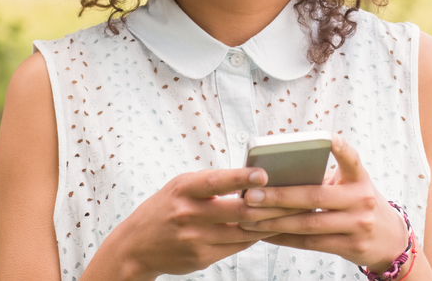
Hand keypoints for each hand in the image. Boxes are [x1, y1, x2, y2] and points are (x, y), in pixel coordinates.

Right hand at [95, 167, 302, 280]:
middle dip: (269, 204)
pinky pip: (236, 246)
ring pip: (242, 231)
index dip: (241, 178)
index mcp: (184, 188)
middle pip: (237, 210)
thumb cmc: (165, 207)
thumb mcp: (181, 187)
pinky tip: (269, 229)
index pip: (216, 181)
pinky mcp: (202, 257)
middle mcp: (189, 213)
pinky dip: (253, 236)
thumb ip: (210, 184)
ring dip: (268, 222)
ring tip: (292, 213)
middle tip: (296, 197)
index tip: (264, 173)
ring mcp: (195, 238)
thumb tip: (252, 180)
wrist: (136, 245)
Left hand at [238, 134, 409, 272]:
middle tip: (252, 195)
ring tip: (250, 218)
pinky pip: (311, 243)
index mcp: (359, 178)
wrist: (390, 240)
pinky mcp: (351, 247)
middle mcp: (361, 200)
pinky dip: (285, 238)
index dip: (340, 148)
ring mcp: (358, 225)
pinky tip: (266, 234)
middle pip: (315, 196)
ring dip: (275, 221)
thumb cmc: (358, 204)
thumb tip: (276, 177)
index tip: (327, 137)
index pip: (352, 158)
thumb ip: (325, 179)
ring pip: (309, 223)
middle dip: (280, 196)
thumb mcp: (352, 186)